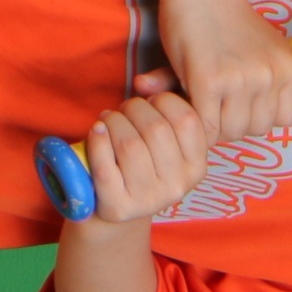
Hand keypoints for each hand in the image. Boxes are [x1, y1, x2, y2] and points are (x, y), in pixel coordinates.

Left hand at [76, 76, 211, 224]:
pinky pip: (105, 167)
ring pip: (130, 145)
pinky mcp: (119, 207)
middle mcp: (178, 186)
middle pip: (156, 129)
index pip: (187, 120)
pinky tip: (96, 131)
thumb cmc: (142, 162)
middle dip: (135, 109)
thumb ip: (164, 108)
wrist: (117, 208)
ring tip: (108, 120)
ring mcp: (148, 199)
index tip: (150, 101)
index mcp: (196, 167)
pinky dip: (97, 142)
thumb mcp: (165, 141)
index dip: (164, 100)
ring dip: (114, 122)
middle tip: (124, 110)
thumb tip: (142, 82)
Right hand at [158, 0, 291, 142]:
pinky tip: (188, 104)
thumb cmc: (230, 20)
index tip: (245, 106)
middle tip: (218, 105)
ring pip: (231, 132)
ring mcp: (241, 80)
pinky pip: (206, 126)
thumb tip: (257, 111)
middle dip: (235, 123)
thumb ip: (260, 83)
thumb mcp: (261, 49)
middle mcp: (270, 75)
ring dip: (214, 125)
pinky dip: (196, 124)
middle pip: (256, 128)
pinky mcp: (209, 82)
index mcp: (289, 68)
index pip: (287, 119)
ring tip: (203, 103)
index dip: (262, 117)